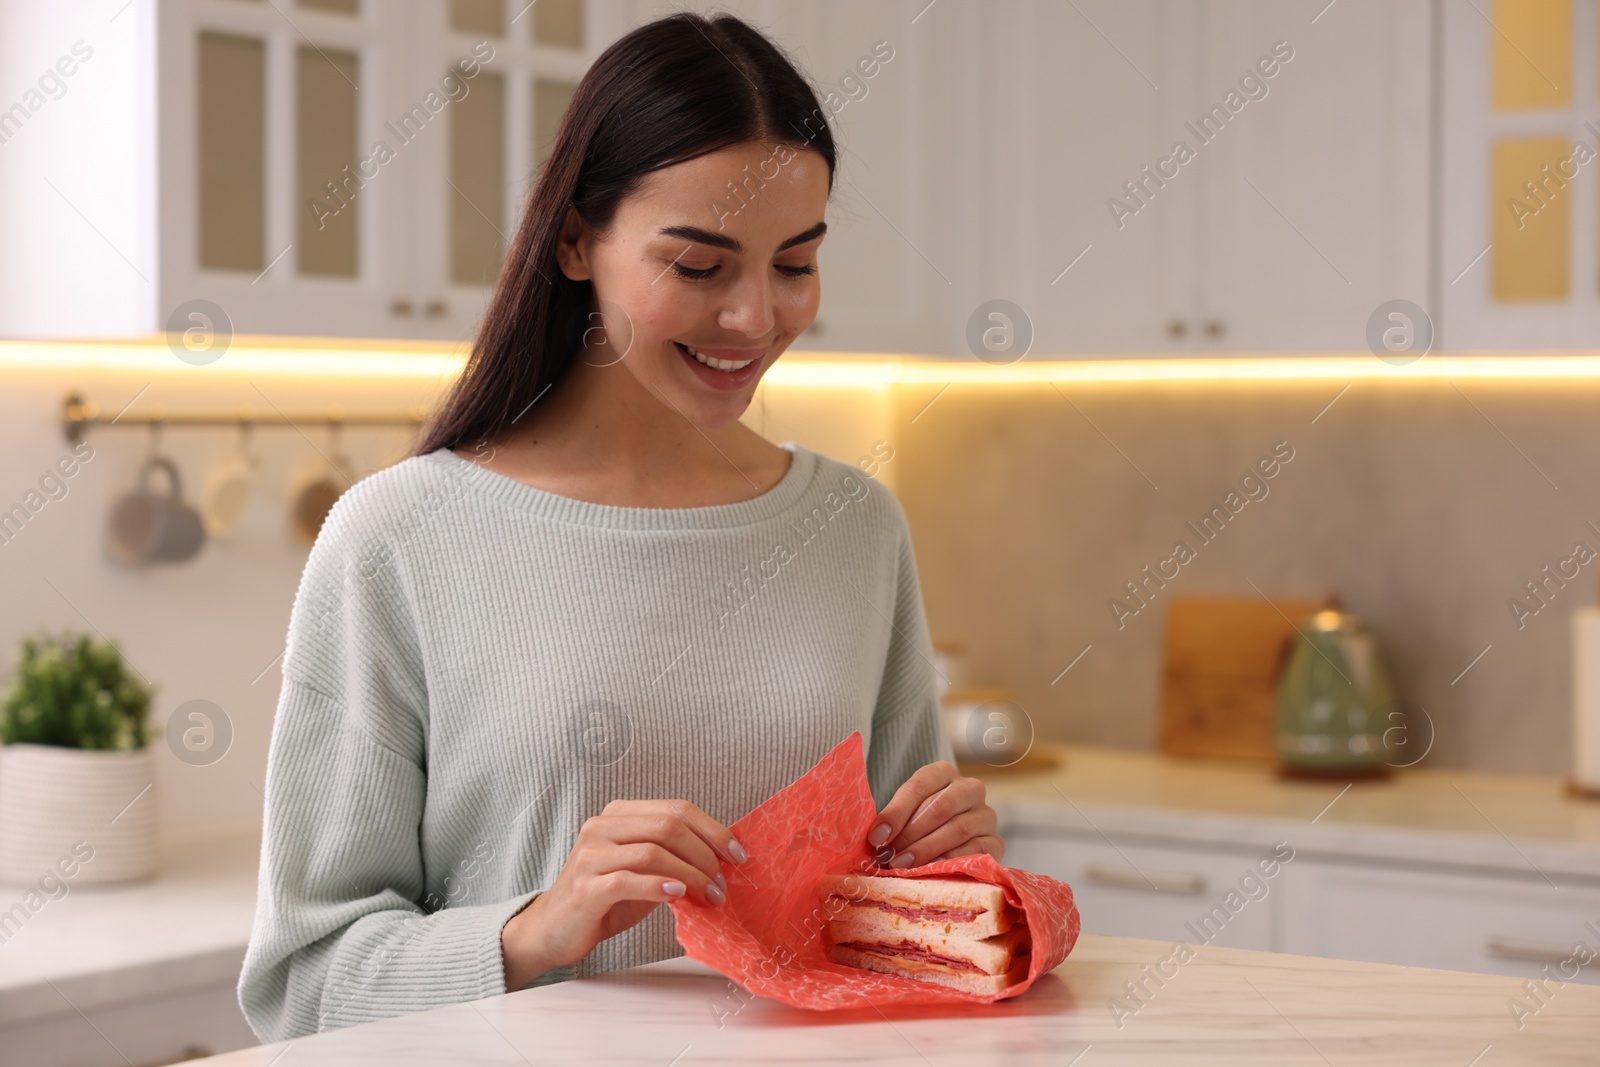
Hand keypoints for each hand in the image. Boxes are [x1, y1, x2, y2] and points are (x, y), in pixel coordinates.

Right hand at [501, 799, 745, 988]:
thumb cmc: (605, 899)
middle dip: (705, 854)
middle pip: (667, 826)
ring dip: (691, 875)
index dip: (713, 829)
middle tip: (723, 884)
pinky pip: (629, 879)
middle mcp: (602, 826)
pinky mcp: (586, 886)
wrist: (554, 929)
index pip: (676, 809)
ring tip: (710, 896)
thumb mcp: (642, 870)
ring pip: (653, 851)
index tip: (738, 854)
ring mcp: (590, 855)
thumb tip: (723, 858)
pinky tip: (679, 896)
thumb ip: (672, 856)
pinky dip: (659, 886)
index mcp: (619, 814)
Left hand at [866, 761, 1002, 868]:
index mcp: (944, 773)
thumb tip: (877, 838)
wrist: (950, 846)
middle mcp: (970, 789)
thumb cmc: (919, 825)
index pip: (920, 786)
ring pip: (958, 828)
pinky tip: (932, 870)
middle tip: (890, 855)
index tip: (877, 837)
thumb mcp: (904, 815)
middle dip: (911, 833)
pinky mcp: (996, 842)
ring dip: (927, 849)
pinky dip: (952, 860)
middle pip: (941, 806)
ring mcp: (986, 815)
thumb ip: (893, 821)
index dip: (896, 812)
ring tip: (904, 864)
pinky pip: (977, 850)